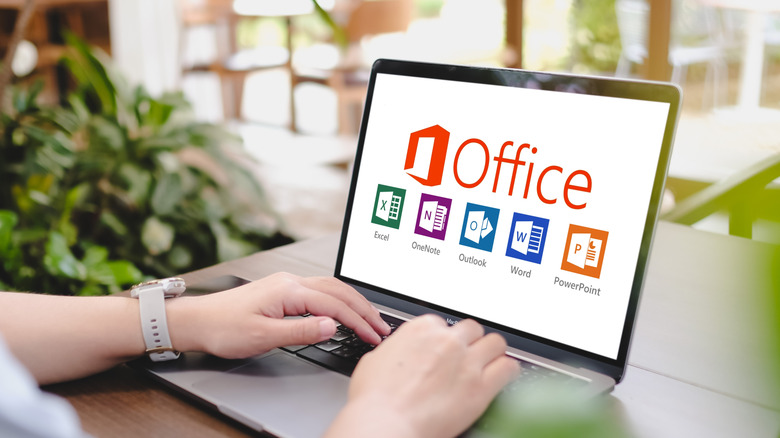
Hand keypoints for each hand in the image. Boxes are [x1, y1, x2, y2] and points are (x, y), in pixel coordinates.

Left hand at [167, 273, 390, 358]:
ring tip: (370, 319)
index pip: (335, 305)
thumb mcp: (263, 336)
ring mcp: (287, 283)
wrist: (197, 320)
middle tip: (382, 328)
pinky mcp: (283, 290)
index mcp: (289, 290)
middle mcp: (291, 281)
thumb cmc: (223, 328)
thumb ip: (301, 331)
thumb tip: (332, 326)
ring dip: (354, 303)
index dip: (358, 321)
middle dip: (364, 309)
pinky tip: (344, 310)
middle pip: (339, 291)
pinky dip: (339, 300)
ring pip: (332, 288)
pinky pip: (320, 290)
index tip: (374, 336)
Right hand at [326, 315, 519, 437]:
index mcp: (421, 330)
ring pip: (495, 343)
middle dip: (469, 342)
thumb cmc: (375, 399)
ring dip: (492, 352)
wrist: (386, 423)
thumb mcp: (376, 360)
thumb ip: (397, 349)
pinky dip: (508, 371)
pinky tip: (502, 377)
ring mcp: (467, 362)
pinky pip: (509, 368)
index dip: (444, 339)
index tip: (444, 350)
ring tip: (489, 364)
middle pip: (472, 329)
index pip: (443, 324)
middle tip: (466, 357)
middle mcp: (447, 341)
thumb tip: (401, 351)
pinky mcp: (481, 387)